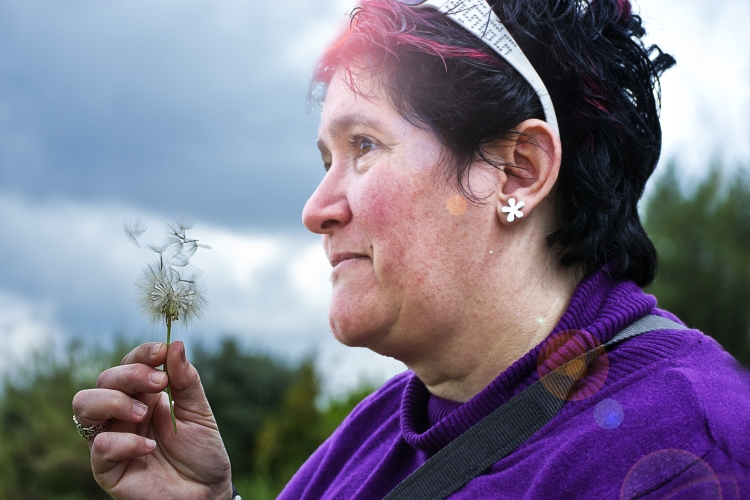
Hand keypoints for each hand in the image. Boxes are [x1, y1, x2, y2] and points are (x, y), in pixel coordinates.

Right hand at [72, 341, 232, 499]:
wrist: (207, 492)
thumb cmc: (202, 453)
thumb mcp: (199, 412)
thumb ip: (186, 380)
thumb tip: (176, 344)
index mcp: (144, 396)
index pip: (129, 365)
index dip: (141, 354)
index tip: (161, 351)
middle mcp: (123, 414)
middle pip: (104, 379)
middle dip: (130, 374)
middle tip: (159, 384)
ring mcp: (113, 439)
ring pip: (84, 405)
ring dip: (113, 400)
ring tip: (144, 412)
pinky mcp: (108, 469)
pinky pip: (100, 447)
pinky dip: (123, 441)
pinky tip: (149, 446)